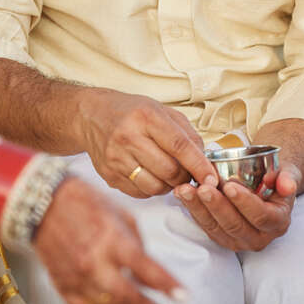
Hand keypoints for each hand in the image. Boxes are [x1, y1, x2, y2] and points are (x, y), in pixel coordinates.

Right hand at [33, 177, 188, 303]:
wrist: (43, 205)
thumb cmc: (87, 203)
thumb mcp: (120, 214)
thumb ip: (137, 244)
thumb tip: (150, 273)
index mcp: (111, 238)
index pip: (143, 266)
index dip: (164, 284)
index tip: (183, 298)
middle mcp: (96, 263)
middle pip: (131, 297)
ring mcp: (80, 280)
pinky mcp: (66, 291)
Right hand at [81, 88, 217, 197]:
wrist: (91, 115)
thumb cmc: (130, 112)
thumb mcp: (161, 110)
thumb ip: (186, 132)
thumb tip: (204, 159)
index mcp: (146, 117)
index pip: (179, 146)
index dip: (199, 165)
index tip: (212, 178)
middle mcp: (128, 137)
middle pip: (169, 170)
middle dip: (185, 176)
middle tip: (187, 171)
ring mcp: (116, 158)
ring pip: (156, 186)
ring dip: (169, 185)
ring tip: (168, 172)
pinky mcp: (108, 175)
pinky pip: (140, 192)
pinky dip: (152, 188)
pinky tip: (150, 174)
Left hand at [173, 164, 300, 250]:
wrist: (266, 186)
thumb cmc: (276, 178)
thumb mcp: (288, 174)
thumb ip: (289, 177)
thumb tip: (287, 184)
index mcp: (278, 223)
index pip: (261, 216)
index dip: (245, 203)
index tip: (230, 186)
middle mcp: (259, 238)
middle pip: (235, 225)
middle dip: (217, 206)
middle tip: (203, 188)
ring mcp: (239, 241)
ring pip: (216, 228)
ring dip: (199, 209)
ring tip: (186, 189)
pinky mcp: (221, 238)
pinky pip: (205, 226)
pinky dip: (192, 210)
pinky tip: (182, 194)